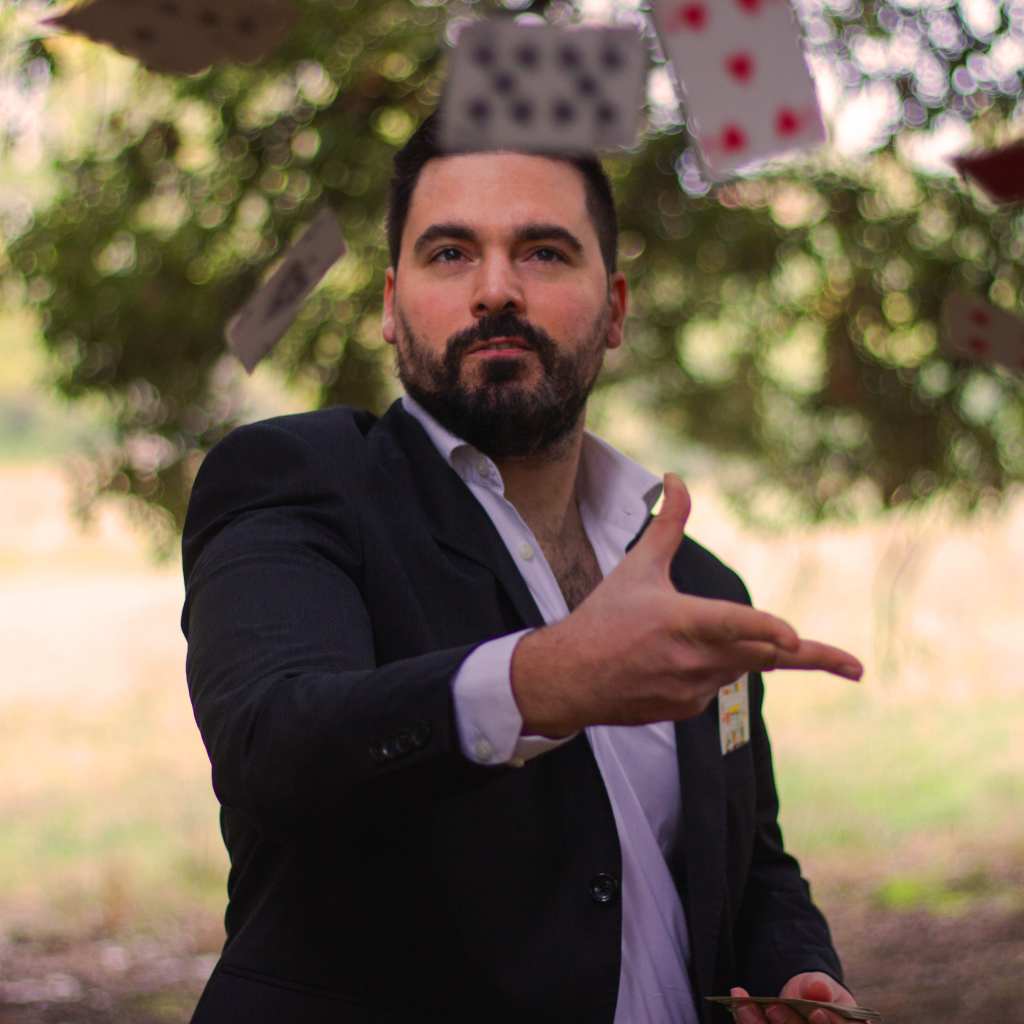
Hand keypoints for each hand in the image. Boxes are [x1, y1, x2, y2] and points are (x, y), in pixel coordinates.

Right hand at [511, 473, 863, 736]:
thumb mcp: (638, 568)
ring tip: (704, 645)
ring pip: (743, 668)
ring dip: (746, 653)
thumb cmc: (603, 618)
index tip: (796, 637)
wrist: (570, 678)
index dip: (767, 629)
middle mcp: (692, 659)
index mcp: (681, 620)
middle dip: (811, 658)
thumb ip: (668, 524)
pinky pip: (718, 687)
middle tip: (854, 666)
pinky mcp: (688, 710)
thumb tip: (676, 479)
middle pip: (765, 657)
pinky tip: (674, 663)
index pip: (733, 624)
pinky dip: (713, 670)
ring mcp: (691, 689)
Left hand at [729, 972, 857, 1023]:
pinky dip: (748, 1019)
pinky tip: (739, 1001)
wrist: (799, 997)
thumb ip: (820, 987)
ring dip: (758, 1023)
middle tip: (773, 1007)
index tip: (815, 1011)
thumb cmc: (817, 994)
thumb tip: (819, 989)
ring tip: (745, 1002)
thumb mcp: (821, 985)